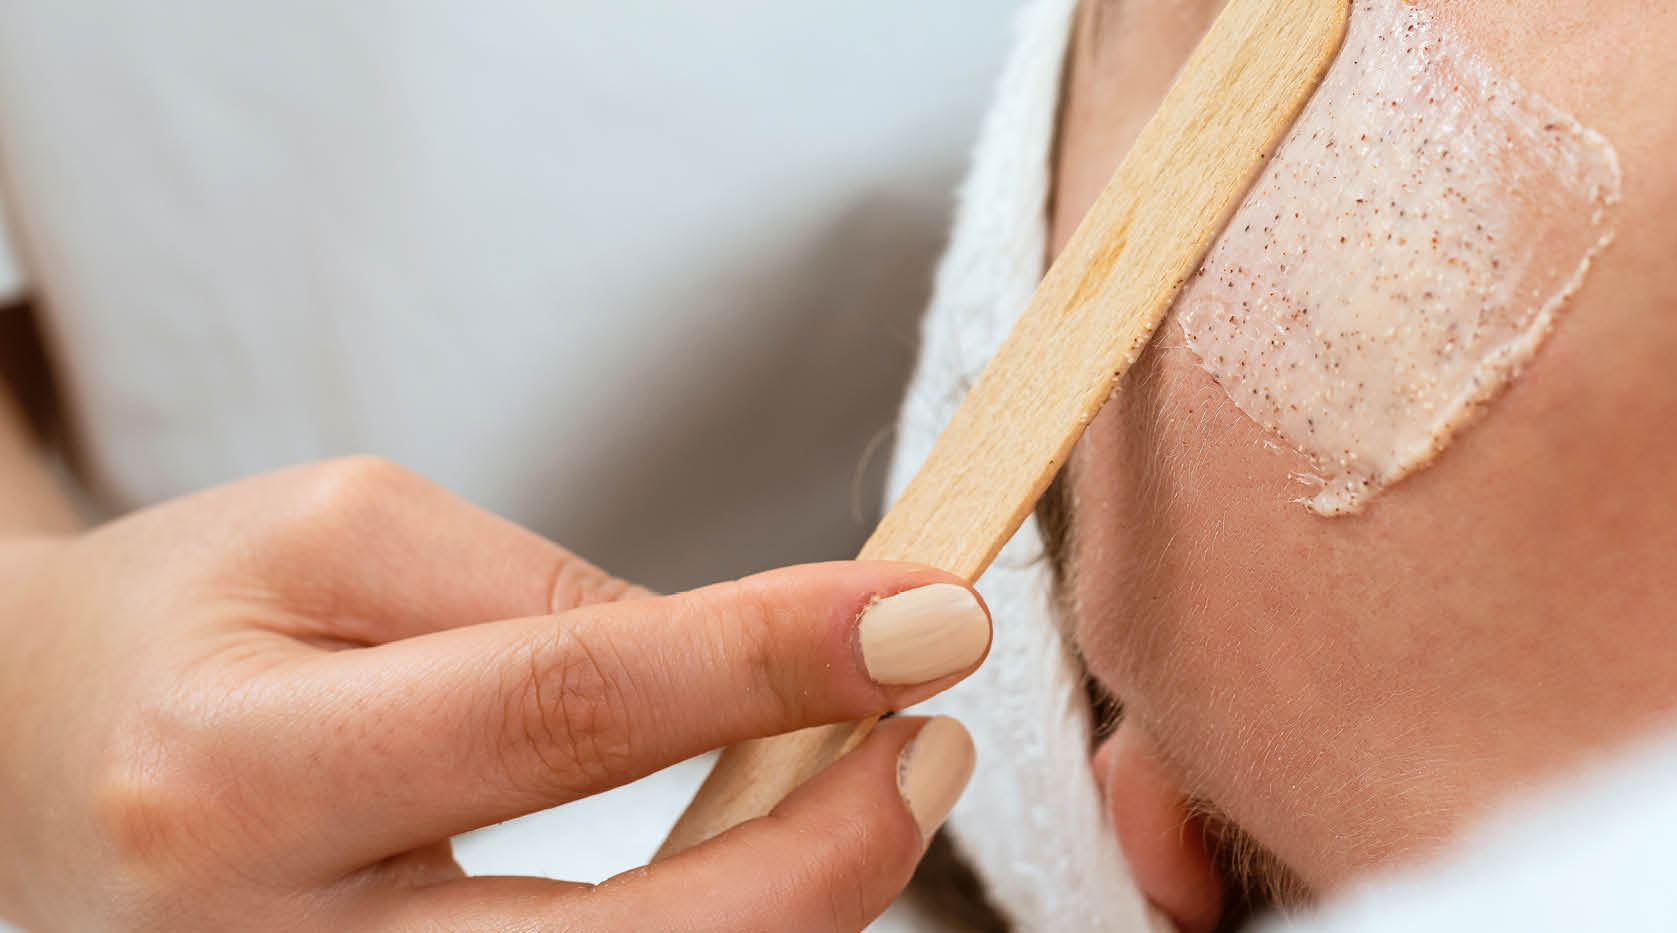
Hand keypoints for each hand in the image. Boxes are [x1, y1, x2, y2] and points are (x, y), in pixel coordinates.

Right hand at [0, 457, 989, 929]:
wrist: (18, 767)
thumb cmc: (187, 634)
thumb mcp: (335, 540)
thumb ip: (545, 599)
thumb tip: (757, 667)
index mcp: (232, 776)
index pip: (563, 714)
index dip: (774, 660)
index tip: (931, 616)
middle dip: (833, 851)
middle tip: (935, 738)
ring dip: (794, 912)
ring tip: (873, 789)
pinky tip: (761, 872)